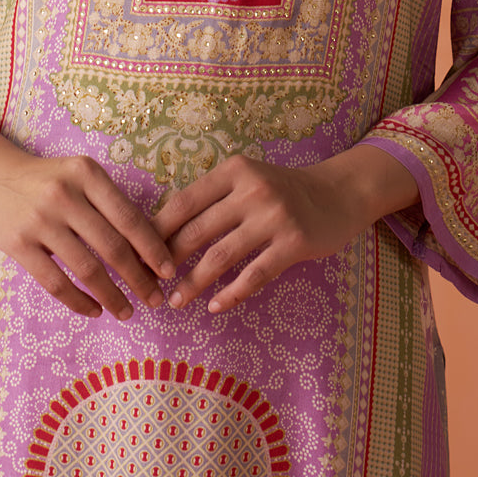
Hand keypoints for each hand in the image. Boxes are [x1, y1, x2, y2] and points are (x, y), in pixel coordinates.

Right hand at [0, 113, 173, 320]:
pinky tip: (93, 311)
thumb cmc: (47, 178)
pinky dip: (78, 301)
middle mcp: (65, 195)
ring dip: (112, 296)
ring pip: (86, 268)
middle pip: (112, 246)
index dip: (152, 248)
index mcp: (87, 174)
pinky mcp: (19, 244)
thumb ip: (108, 203)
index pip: (129, 218)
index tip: (169, 271)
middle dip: (139, 278)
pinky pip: (55, 282)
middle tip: (155, 298)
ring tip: (127, 312)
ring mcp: (40, 221)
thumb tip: (147, 247)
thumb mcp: (79, 174)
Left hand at [151, 143, 417, 314]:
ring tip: (176, 301)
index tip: (140, 255)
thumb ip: (213, 197)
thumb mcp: (247, 179)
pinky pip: (254, 275)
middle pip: (197, 231)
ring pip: (220, 256)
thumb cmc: (282, 190)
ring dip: (193, 283)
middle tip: (150, 285)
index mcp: (234, 170)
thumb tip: (164, 231)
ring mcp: (274, 216)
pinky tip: (215, 306)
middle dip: (168, 262)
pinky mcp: (293, 243)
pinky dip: (231, 294)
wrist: (337, 194)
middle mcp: (252, 189)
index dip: (157, 232)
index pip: (184, 202)